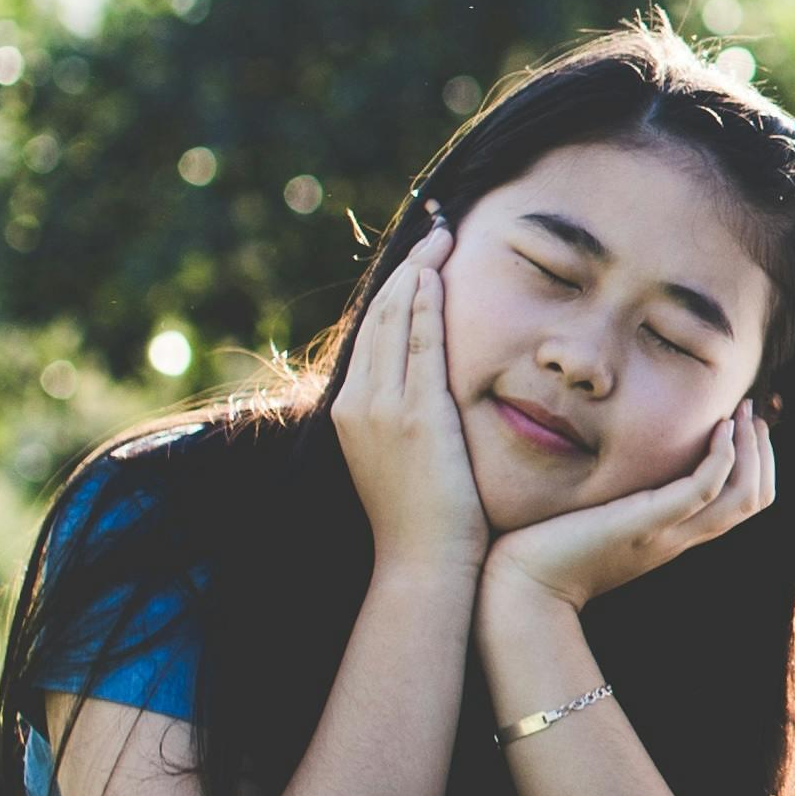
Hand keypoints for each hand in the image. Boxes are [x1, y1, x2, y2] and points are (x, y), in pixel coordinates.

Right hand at [336, 218, 489, 574]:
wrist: (422, 563)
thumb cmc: (424, 520)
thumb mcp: (402, 458)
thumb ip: (406, 418)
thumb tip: (424, 393)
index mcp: (352, 410)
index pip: (373, 333)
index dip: (398, 290)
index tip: (422, 261)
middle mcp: (358, 402)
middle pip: (380, 316)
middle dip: (410, 270)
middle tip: (437, 232)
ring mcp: (382, 407)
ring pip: (395, 321)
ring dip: (419, 274)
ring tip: (441, 238)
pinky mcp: (412, 415)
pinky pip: (417, 344)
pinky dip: (425, 305)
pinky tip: (437, 274)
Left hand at [486, 401, 783, 612]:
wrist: (523, 591)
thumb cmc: (547, 555)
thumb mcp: (598, 524)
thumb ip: (619, 503)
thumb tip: (615, 472)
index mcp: (674, 538)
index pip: (742, 505)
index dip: (757, 464)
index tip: (744, 427)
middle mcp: (680, 538)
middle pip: (755, 499)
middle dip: (763, 451)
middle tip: (752, 412)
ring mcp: (667, 533)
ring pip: (742, 495)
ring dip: (752, 447)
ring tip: (741, 413)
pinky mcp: (645, 524)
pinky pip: (702, 489)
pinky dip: (721, 456)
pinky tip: (715, 428)